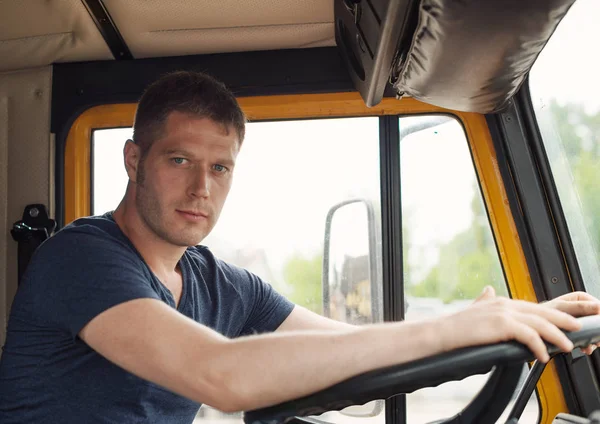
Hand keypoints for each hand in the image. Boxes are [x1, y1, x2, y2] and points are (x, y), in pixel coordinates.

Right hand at [439, 286, 581, 362]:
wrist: (441, 333)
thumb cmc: (455, 327)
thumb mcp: (473, 308)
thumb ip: (483, 300)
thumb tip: (488, 290)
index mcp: (500, 301)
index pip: (532, 307)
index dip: (550, 315)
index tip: (563, 322)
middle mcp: (504, 304)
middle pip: (541, 312)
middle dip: (562, 320)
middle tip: (577, 328)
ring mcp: (503, 313)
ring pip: (539, 323)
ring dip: (556, 335)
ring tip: (566, 346)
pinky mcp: (501, 324)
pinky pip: (528, 335)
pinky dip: (538, 346)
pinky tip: (542, 356)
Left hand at [544, 291, 599, 354]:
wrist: (532, 325)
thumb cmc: (542, 312)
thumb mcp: (561, 308)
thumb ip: (579, 307)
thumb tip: (597, 306)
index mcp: (580, 298)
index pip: (598, 306)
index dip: (599, 316)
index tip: (599, 325)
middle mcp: (581, 309)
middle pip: (596, 320)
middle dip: (597, 331)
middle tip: (597, 339)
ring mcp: (580, 321)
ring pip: (594, 331)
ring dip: (593, 340)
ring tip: (590, 345)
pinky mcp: (577, 333)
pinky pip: (588, 339)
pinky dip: (587, 345)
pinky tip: (585, 348)